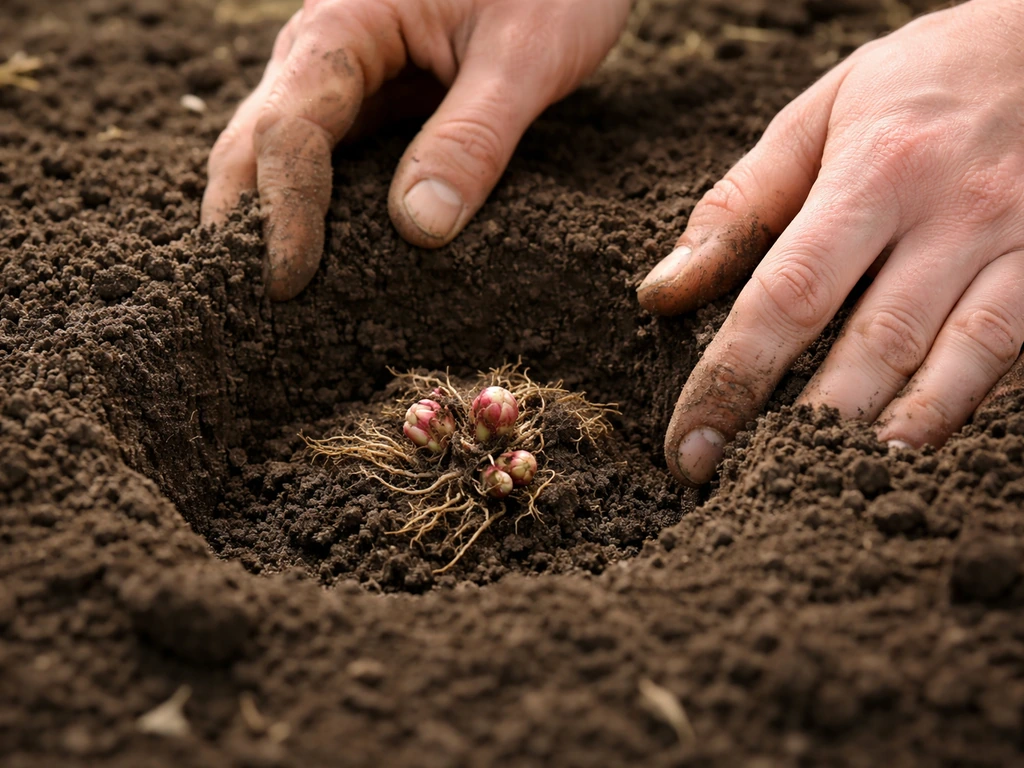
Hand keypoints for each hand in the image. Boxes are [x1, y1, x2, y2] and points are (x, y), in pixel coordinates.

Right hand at [201, 0, 629, 299]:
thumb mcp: (525, 55)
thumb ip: (474, 137)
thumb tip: (418, 229)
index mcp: (346, 25)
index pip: (289, 130)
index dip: (284, 213)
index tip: (289, 285)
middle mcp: (325, 52)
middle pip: (254, 145)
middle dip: (243, 226)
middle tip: (246, 311)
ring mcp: (344, 80)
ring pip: (279, 158)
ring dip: (270, 225)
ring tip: (275, 305)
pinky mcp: (372, 104)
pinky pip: (328, 163)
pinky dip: (316, 213)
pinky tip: (331, 265)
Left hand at [637, 0, 1023, 484]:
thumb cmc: (919, 83)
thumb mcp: (816, 117)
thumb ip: (740, 206)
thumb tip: (662, 292)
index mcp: (875, 173)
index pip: (787, 295)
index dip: (733, 378)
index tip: (689, 442)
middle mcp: (953, 214)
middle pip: (872, 344)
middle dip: (803, 427)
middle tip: (742, 482)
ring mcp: (1019, 246)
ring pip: (955, 362)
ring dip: (890, 435)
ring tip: (828, 487)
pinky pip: (1010, 354)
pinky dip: (958, 408)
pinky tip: (912, 451)